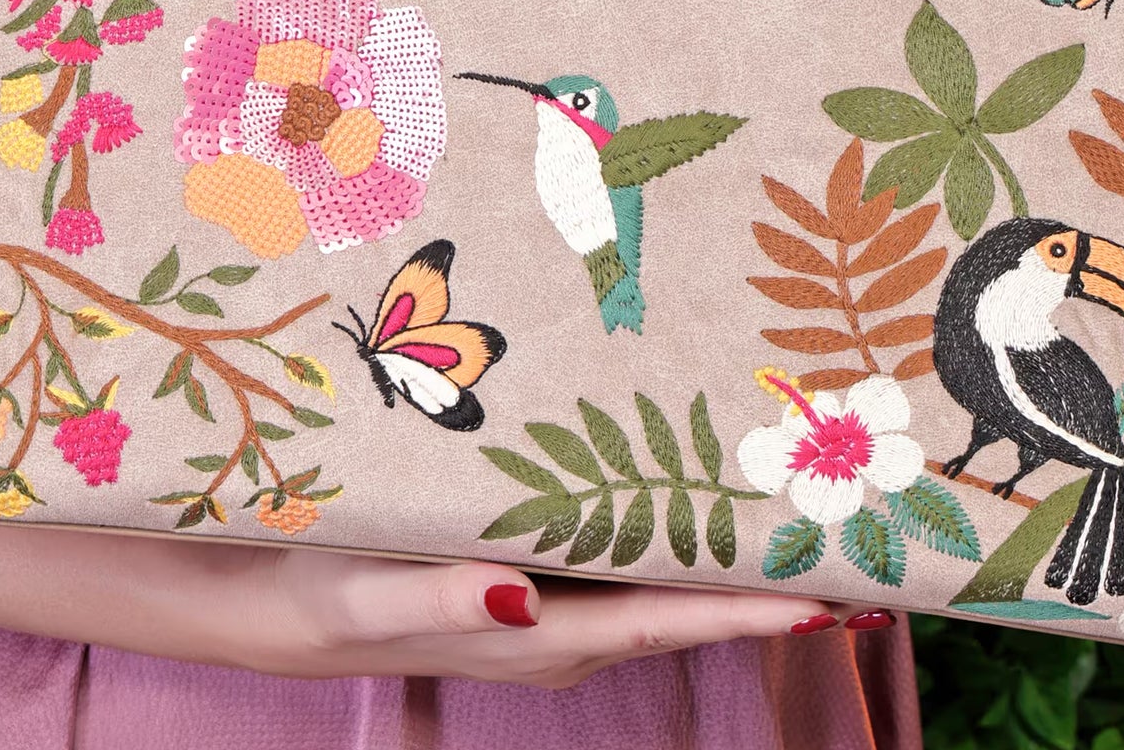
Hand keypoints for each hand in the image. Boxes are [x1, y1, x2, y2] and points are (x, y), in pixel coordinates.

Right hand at [186, 539, 872, 688]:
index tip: (832, 592)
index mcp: (539, 633)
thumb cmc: (314, 587)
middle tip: (857, 530)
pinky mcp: (529, 572)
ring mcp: (550, 601)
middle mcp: (562, 624)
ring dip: (731, 550)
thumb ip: (439, 599)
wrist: (267, 600)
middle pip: (687, 600)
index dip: (753, 608)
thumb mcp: (364, 593)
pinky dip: (675, 528)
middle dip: (769, 574)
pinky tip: (702, 490)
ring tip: (809, 507)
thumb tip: (520, 597)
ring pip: (663, 576)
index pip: (669, 619)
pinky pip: (625, 554)